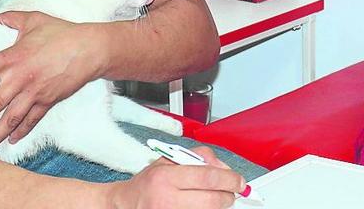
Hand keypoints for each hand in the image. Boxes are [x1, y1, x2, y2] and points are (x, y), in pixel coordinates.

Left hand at [0, 10, 98, 151]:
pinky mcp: (48, 100)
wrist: (90, 49)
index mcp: (15, 57)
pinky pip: (32, 120)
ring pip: (11, 118)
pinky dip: (21, 131)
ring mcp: (35, 92)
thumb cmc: (62, 32)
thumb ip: (10, 18)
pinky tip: (11, 141)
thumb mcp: (34, 20)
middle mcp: (22, 78)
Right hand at [109, 147, 246, 208]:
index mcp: (166, 177)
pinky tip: (202, 206)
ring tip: (216, 199)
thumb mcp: (167, 161)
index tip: (239, 181)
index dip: (230, 179)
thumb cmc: (146, 184)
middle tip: (232, 192)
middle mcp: (168, 198)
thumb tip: (223, 169)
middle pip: (212, 199)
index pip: (207, 177)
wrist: (123, 205)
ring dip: (218, 206)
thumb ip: (196, 158)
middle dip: (228, 196)